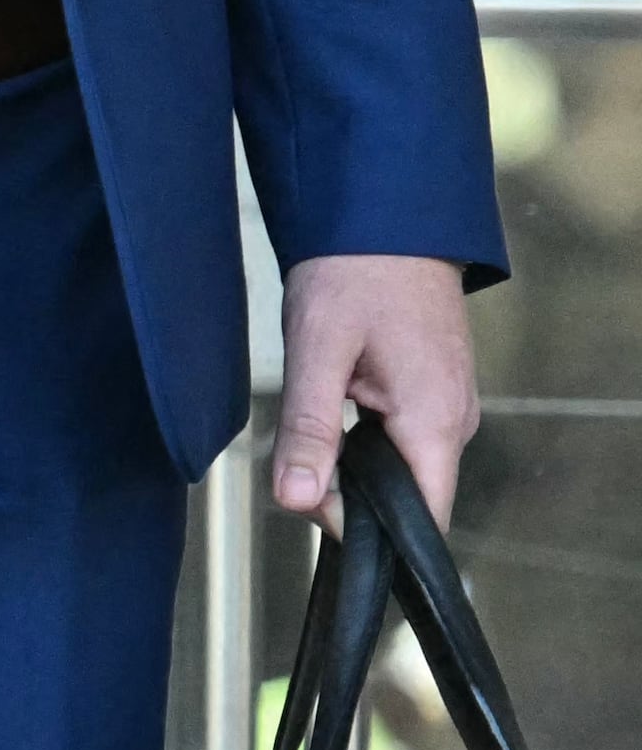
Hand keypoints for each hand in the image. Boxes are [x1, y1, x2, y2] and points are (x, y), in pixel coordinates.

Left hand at [274, 251, 478, 528]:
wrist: (385, 216)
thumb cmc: (355, 272)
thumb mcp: (317, 349)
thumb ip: (308, 428)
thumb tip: (297, 499)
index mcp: (436, 421)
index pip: (423, 520)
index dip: (370, 533)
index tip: (312, 509)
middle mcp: (454, 422)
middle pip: (409, 499)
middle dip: (351, 498)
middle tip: (295, 463)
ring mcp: (447, 406)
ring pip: (401, 469)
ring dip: (353, 465)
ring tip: (311, 430)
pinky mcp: (431, 391)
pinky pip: (401, 438)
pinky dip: (364, 439)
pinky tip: (331, 409)